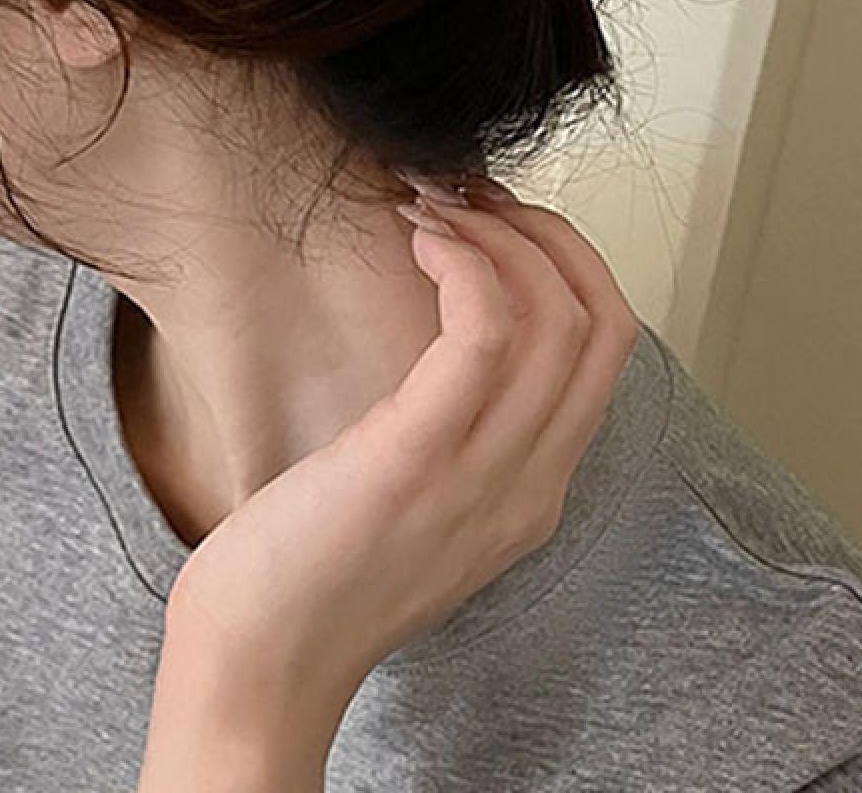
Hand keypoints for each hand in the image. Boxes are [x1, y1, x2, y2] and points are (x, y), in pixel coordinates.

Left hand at [158, 177, 642, 728]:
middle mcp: (531, 485)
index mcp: (535, 491)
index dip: (566, 258)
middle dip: (545, 230)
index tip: (496, 218)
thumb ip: (455, 434)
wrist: (254, 667)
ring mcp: (485, 476)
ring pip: (556, 315)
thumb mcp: (415, 502)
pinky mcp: (420, 457)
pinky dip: (465, 262)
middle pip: (602, 319)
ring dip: (497, 232)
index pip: (606, 347)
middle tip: (467, 196)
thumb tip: (451, 327)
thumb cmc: (307, 570)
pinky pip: (486, 332)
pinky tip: (418, 242)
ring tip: (431, 208)